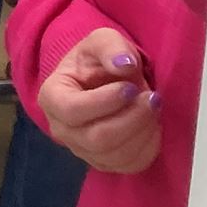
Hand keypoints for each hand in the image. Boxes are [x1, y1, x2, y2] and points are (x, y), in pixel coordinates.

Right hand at [37, 27, 161, 174]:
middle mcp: (61, 130)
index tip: (130, 86)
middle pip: (97, 138)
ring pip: (115, 155)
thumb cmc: (96, 60)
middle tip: (152, 97)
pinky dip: (148, 146)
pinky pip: (130, 165)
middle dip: (132, 118)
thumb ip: (111, 47)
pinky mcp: (104, 163)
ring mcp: (82, 150)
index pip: (73, 110)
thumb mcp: (101, 41)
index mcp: (52, 97)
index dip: (105, 102)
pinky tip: (153, 125)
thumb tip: (125, 65)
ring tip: (154, 107)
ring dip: (143, 131)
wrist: (101, 79)